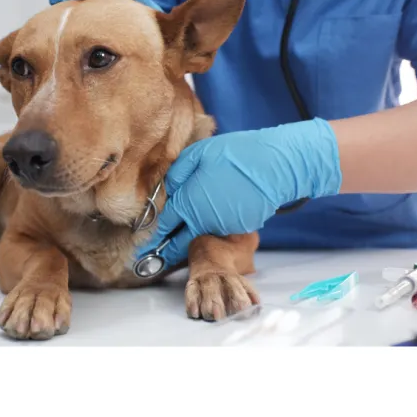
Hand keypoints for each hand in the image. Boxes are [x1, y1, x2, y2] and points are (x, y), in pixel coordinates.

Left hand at [136, 118, 342, 266]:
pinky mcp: (241, 228)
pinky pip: (222, 229)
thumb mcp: (197, 155)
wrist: (274, 165)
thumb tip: (165, 189)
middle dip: (166, 253)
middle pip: (180, 243)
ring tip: (184, 235)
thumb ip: (177, 174)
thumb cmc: (234, 155)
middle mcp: (203, 221)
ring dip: (193, 236)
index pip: (165, 226)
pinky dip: (216, 226)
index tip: (142, 250)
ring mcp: (223, 228)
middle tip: (153, 261)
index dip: (153, 237)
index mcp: (188, 203)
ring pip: (202, 235)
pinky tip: (218, 214)